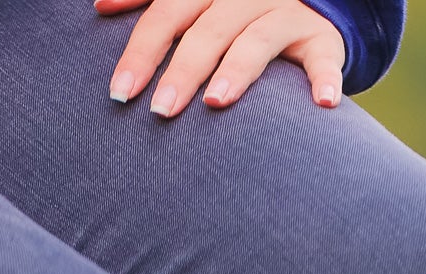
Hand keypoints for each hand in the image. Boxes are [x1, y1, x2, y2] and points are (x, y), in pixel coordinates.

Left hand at [94, 0, 345, 116]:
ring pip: (257, 38)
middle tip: (160, 111)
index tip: (120, 93)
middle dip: (182, 69)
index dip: (142, 50)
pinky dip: (325, 78)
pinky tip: (323, 105)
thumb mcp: (196, 1)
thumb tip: (101, 5)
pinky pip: (324, 57)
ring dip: (238, 70)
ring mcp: (285, 12)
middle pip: (208, 29)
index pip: (166, 13)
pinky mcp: (321, 37)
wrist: (306, 1)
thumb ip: (153, 0)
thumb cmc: (236, 11)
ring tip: (216, 103)